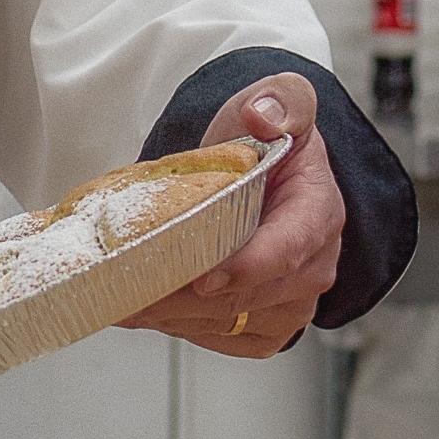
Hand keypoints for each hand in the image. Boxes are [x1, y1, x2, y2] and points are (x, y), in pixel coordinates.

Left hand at [116, 72, 343, 356]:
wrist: (258, 170)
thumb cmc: (265, 141)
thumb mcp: (276, 102)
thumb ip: (280, 101)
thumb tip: (265, 116)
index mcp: (318, 211)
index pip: (291, 248)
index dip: (249, 267)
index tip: (205, 278)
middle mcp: (313, 265)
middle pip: (248, 296)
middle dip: (185, 298)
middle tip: (128, 291)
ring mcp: (292, 301)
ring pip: (228, 322)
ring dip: (172, 317)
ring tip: (120, 301)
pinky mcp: (266, 324)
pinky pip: (223, 336)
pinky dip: (180, 327)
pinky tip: (144, 310)